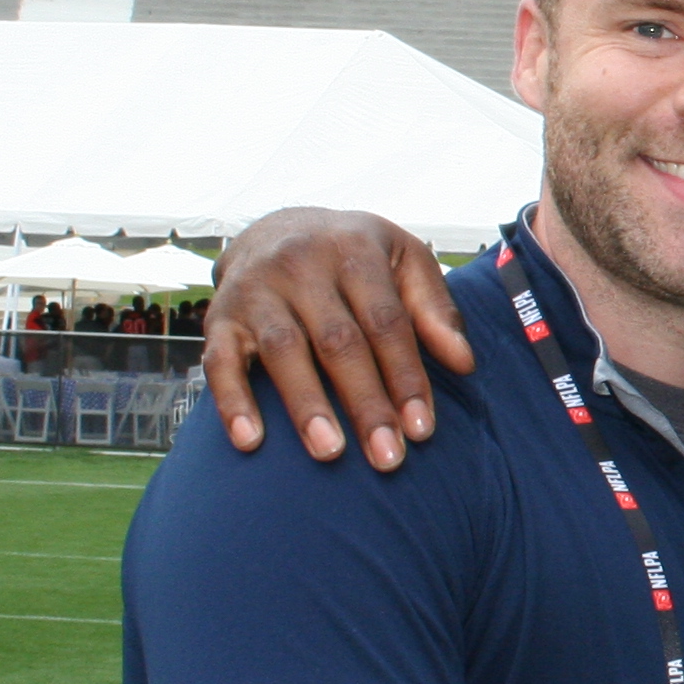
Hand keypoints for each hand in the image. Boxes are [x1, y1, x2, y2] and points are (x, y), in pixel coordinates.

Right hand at [204, 209, 473, 468]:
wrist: (276, 226)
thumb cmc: (354, 255)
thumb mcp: (404, 261)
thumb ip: (435, 309)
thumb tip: (464, 363)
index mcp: (355, 250)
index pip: (386, 321)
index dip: (406, 376)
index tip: (422, 428)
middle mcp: (301, 264)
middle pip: (338, 341)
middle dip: (365, 403)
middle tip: (387, 457)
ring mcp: (256, 289)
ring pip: (283, 350)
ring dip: (307, 405)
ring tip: (330, 452)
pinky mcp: (219, 315)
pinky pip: (220, 360)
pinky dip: (233, 402)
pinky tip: (251, 442)